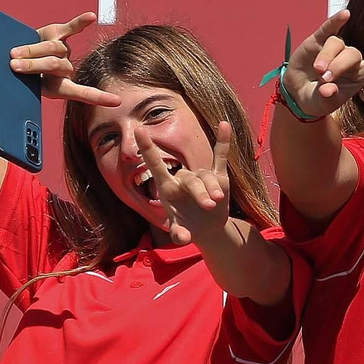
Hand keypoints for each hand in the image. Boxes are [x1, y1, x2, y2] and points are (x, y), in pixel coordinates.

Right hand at [8, 12, 121, 106]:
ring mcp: (63, 50)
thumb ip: (22, 80)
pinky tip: (91, 17)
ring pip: (52, 48)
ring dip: (31, 50)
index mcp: (61, 88)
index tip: (118, 102)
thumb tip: (13, 70)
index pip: (83, 93)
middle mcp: (66, 68)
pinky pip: (71, 27)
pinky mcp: (57, 33)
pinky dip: (80, 22)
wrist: (10, 63)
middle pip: (54, 64)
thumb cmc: (15, 79)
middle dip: (33, 65)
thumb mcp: (19, 87)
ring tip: (13, 54)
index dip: (100, 98)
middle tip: (14, 67)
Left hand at [143, 122, 231, 245]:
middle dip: (200, 192)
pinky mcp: (218, 176)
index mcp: (168, 188)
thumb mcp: (182, 234)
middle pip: (191, 179)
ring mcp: (200, 176)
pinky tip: (224, 124)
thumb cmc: (188, 228)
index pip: (155, 164)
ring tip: (217, 202)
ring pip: (207, 176)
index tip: (138, 129)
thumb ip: (179, 235)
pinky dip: (223, 141)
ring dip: (212, 188)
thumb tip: (182, 238)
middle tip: (208, 206)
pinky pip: (220, 156)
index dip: (147, 148)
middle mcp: (182, 178)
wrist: (208, 229)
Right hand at [283, 9, 363, 118]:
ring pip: (336, 44)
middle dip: (339, 66)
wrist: (297, 92)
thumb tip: (327, 89)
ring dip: (327, 57)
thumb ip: (326, 97)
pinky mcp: (318, 40)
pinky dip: (335, 21)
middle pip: (352, 54)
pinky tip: (344, 15)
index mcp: (359, 76)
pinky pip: (328, 28)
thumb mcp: (322, 104)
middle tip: (325, 79)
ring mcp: (335, 48)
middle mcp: (350, 60)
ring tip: (318, 70)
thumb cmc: (317, 99)